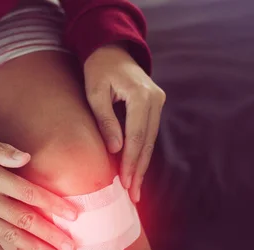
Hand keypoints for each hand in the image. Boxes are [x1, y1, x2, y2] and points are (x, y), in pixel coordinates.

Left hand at [84, 44, 165, 201]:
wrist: (112, 49)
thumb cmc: (98, 70)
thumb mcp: (95, 93)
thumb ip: (105, 121)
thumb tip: (116, 150)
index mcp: (140, 95)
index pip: (137, 137)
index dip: (132, 163)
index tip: (126, 184)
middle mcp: (155, 99)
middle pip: (148, 142)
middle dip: (140, 170)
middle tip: (134, 196)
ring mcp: (158, 102)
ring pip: (151, 141)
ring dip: (142, 165)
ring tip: (136, 189)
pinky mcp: (155, 105)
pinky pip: (149, 133)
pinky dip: (142, 152)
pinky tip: (137, 169)